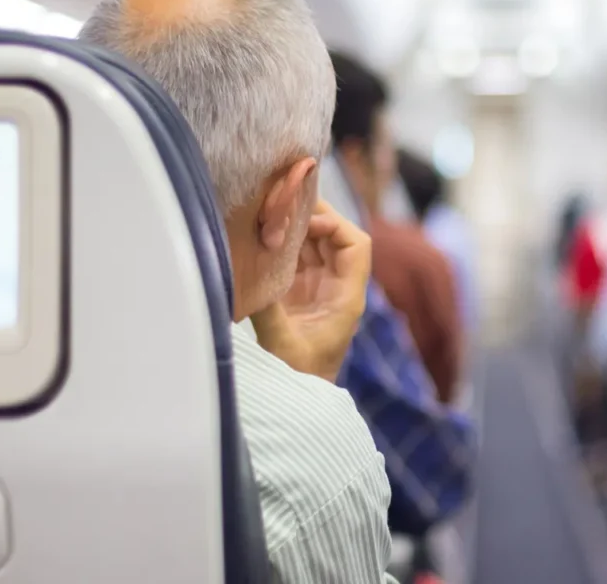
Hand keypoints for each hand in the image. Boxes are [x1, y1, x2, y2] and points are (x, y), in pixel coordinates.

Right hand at [252, 200, 371, 380]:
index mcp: (346, 298)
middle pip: (334, 237)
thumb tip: (249, 275)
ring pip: (314, 244)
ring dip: (294, 228)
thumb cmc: (297, 380)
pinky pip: (294, 258)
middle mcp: (336, 287)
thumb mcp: (282, 346)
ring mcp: (317, 289)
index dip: (336, 225)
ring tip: (268, 213)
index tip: (305, 223)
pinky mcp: (296, 294)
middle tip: (281, 203)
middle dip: (312, 216)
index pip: (357, 246)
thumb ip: (268, 310)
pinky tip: (261, 234)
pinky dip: (281, 244)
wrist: (295, 404)